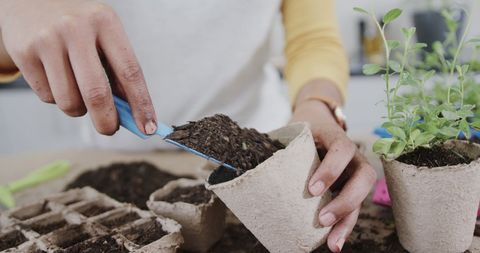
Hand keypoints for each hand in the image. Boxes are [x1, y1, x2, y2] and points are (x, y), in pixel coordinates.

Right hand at [0, 0, 156, 134]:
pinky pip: (47, 97)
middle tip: (111, 129)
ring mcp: (47, 40)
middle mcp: (76, 29)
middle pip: (97, 93)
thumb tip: (131, 113)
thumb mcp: (104, 34)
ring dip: (79, 109)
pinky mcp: (24, 52)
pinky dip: (56, 98)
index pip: (130, 72)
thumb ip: (117, 71)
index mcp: (105, 22)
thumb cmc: (77, 24)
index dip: (141, 104)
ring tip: (78, 91)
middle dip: (108, 121)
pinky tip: (56, 77)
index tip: (148, 128)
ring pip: (70, 101)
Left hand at [291, 99, 376, 251]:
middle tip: (322, 219)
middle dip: (345, 201)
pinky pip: (352, 208)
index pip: (342, 150)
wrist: (317, 122)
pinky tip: (333, 242)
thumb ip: (279, 145)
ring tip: (333, 243)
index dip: (331, 169)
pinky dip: (343, 227)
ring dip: (347, 221)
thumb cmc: (302, 130)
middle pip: (364, 176)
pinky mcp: (350, 188)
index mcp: (336, 137)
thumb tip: (245, 164)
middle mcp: (353, 156)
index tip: (312, 189)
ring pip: (362, 197)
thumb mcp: (294, 132)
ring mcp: (354, 173)